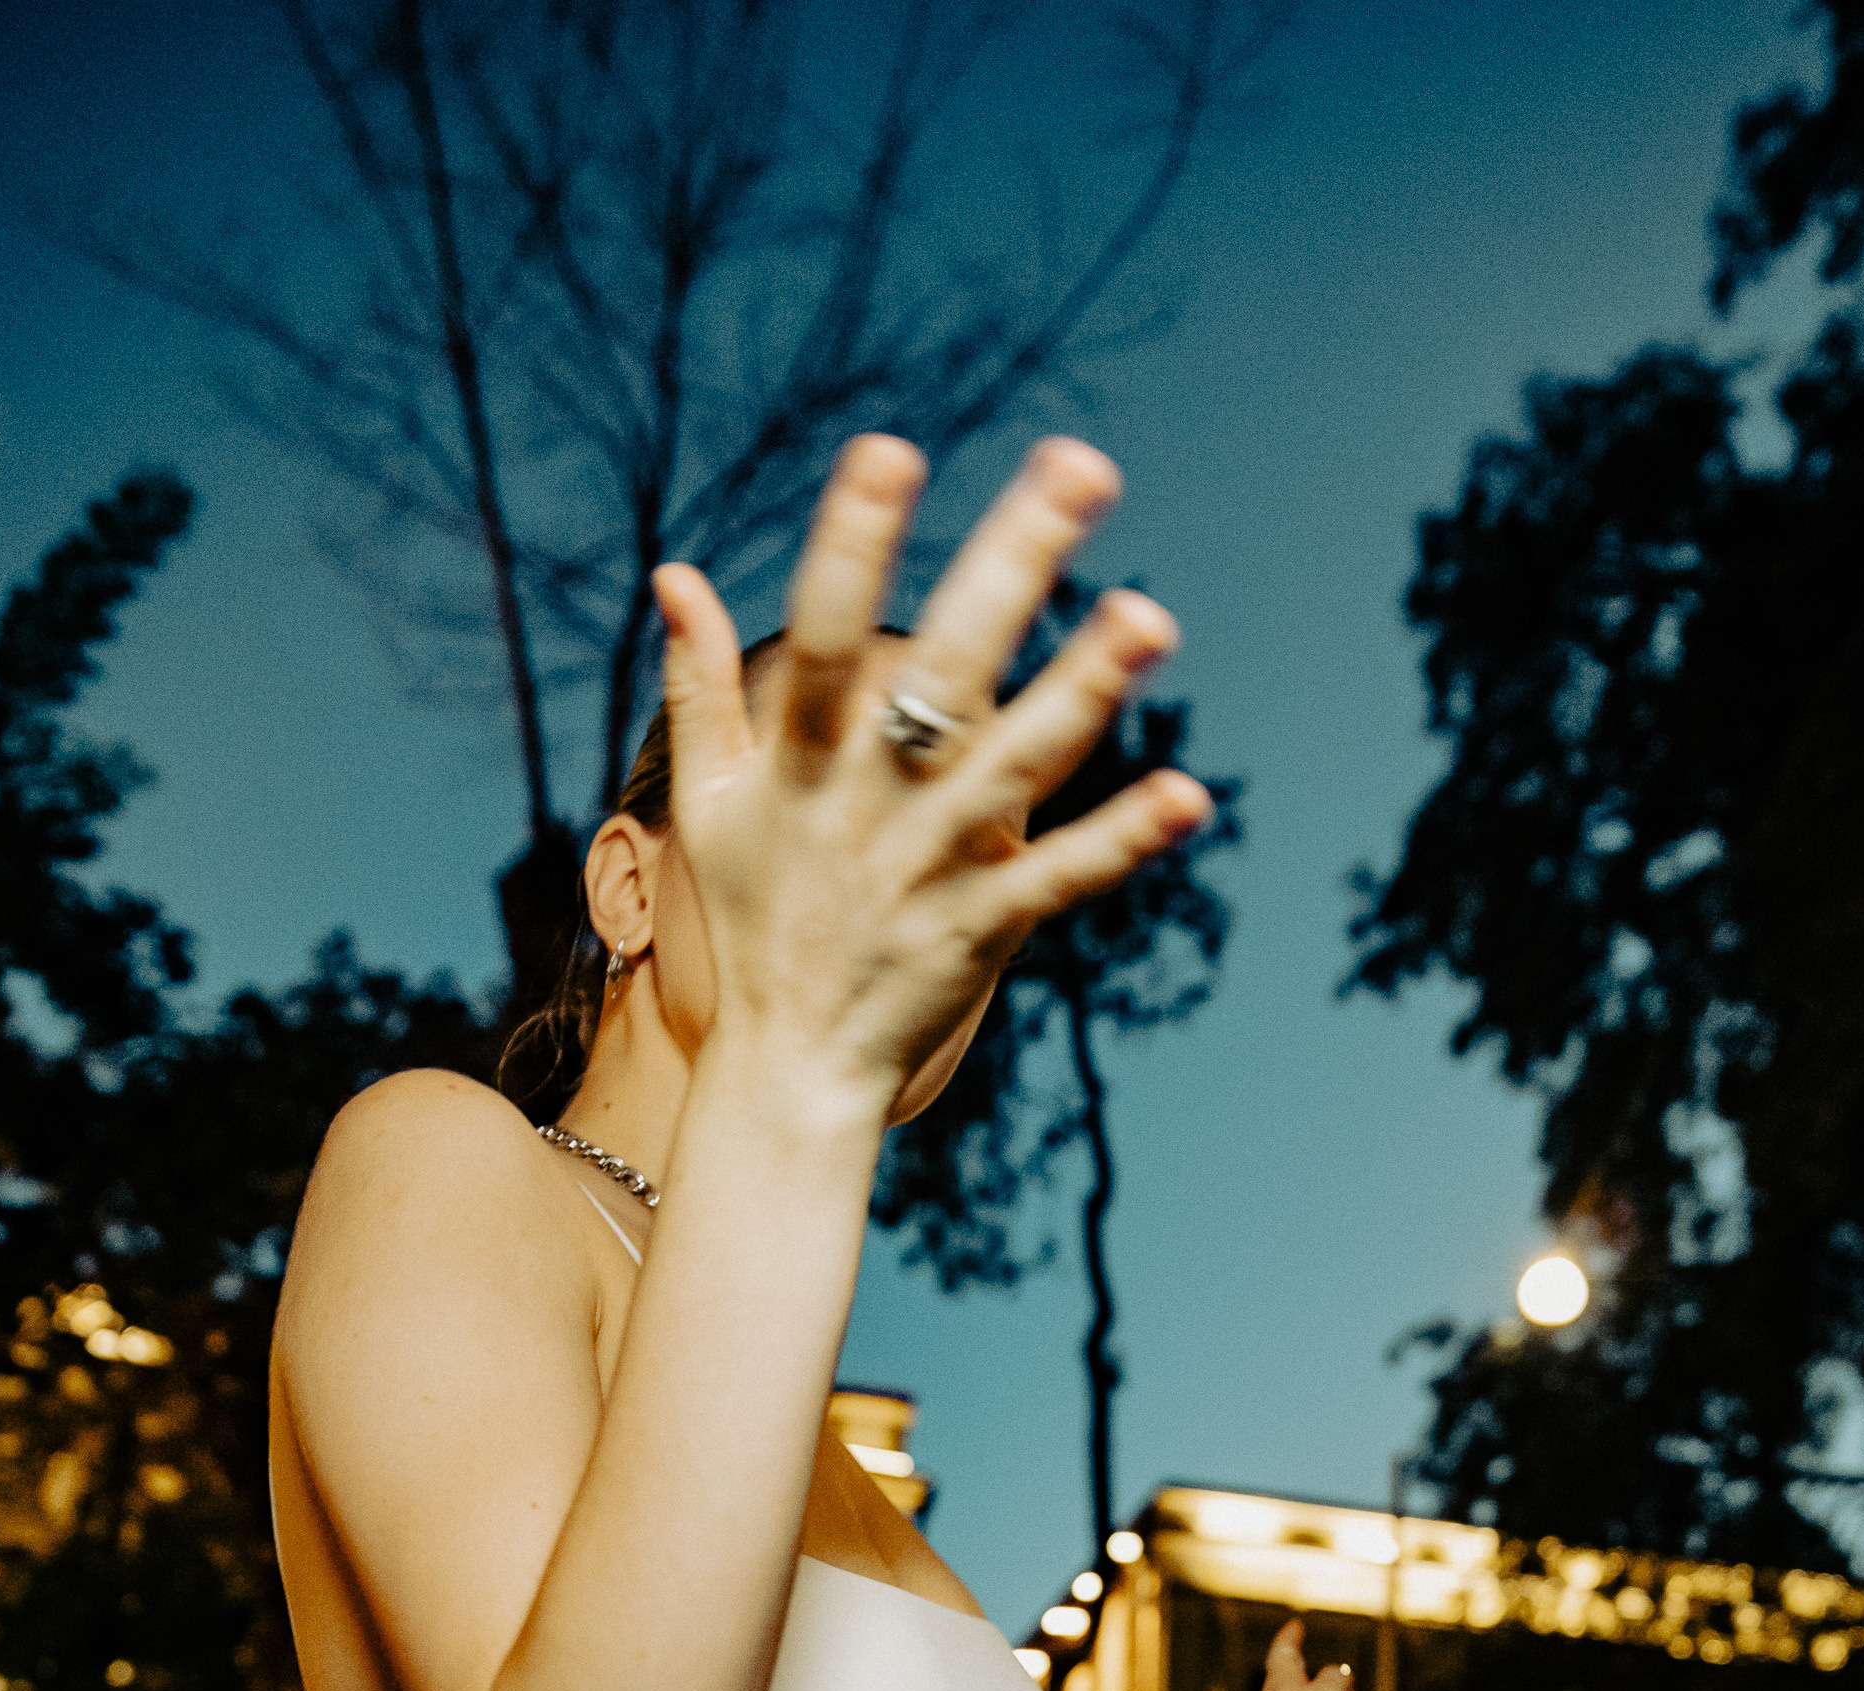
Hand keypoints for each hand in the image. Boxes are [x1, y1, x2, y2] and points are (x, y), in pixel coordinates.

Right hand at [653, 436, 1210, 1116]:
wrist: (792, 1067)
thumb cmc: (755, 918)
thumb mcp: (710, 804)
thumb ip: (698, 689)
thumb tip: (675, 573)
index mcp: (801, 762)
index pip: (824, 634)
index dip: (851, 545)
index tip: (890, 450)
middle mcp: (871, 802)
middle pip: (945, 667)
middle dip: (1014, 564)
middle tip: (1084, 464)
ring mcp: (931, 866)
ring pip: (1016, 764)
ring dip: (1084, 690)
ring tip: (1151, 615)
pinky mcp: (983, 929)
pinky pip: (1060, 880)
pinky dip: (1121, 843)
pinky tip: (1189, 796)